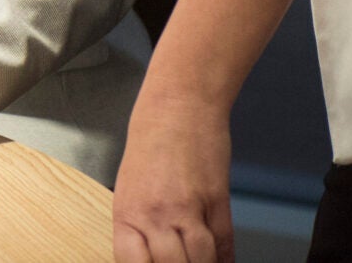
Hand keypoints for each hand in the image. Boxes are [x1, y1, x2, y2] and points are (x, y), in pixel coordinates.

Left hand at [113, 90, 235, 262]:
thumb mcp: (131, 188)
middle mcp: (155, 213)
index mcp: (127, 212)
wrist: (179, 104)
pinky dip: (223, 260)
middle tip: (180, 261)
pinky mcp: (218, 201)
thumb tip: (152, 259)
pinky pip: (224, 245)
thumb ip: (141, 229)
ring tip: (199, 260)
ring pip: (200, 261)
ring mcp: (188, 208)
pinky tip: (219, 262)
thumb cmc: (151, 143)